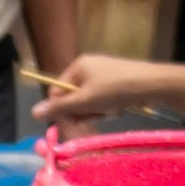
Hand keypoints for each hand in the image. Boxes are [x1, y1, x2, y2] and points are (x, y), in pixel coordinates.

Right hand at [30, 53, 184, 130]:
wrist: (151, 84)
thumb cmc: (114, 90)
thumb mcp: (84, 101)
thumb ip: (59, 108)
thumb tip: (33, 112)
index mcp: (78, 66)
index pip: (58, 91)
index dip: (62, 108)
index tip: (73, 119)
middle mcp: (88, 67)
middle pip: (73, 97)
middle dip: (82, 110)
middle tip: (94, 115)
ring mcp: (103, 73)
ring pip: (89, 100)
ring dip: (96, 111)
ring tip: (109, 110)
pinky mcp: (117, 81)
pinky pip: (103, 99)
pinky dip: (107, 107)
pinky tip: (118, 108)